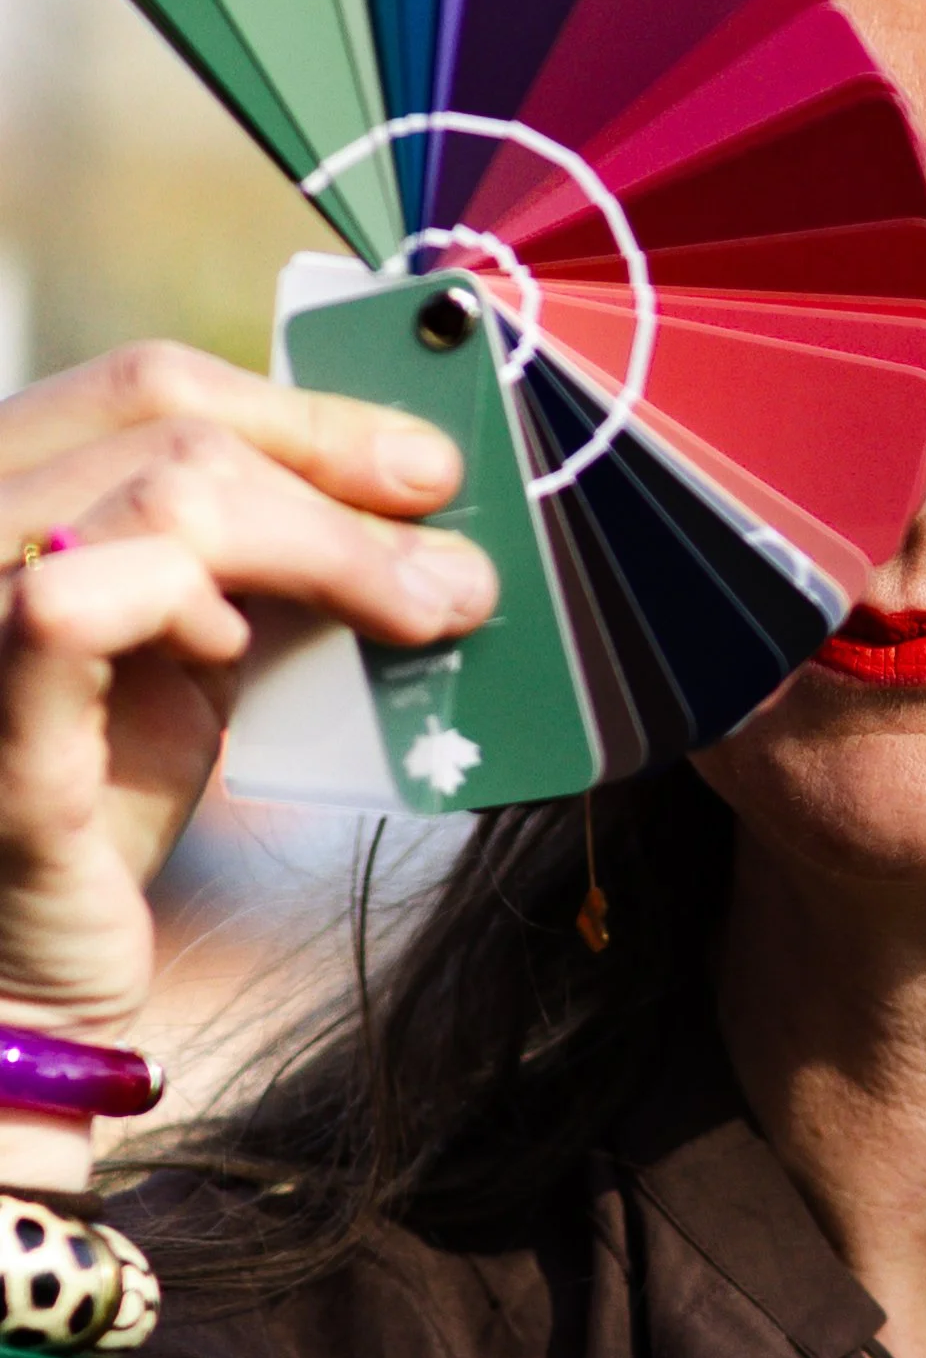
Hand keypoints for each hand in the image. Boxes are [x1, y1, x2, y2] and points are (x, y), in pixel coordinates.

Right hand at [0, 341, 494, 1142]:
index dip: (305, 412)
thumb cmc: (102, 795)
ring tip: (413, 611)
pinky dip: (186, 603)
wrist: (15, 975)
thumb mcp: (195, 638)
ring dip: (330, 548)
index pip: (146, 382)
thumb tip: (411, 490)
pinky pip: (74, 603)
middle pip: (170, 423)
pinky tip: (233, 647)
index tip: (422, 466)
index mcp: (2, 489)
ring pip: (164, 493)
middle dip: (341, 483)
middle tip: (450, 560)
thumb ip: (264, 554)